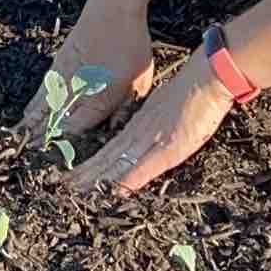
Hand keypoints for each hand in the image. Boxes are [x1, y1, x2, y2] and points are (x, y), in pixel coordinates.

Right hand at [18, 12, 155, 149]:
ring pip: (45, 106)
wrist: (113, 8)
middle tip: (31, 159)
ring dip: (33, 126)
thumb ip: (126, 108)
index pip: (78, 129)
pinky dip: (33, 104)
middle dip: (44, 141)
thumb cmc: (132, 45)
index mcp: (101, 98)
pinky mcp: (58, 63)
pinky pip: (42, 89)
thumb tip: (114, 128)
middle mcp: (79, 90)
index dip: (67, 146)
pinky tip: (27, 114)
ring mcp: (66, 76)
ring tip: (22, 143)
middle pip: (56, 121)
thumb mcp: (139, 81)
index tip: (59, 160)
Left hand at [71, 54, 234, 198]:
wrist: (207, 79)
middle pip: (107, 157)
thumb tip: (142, 136)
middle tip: (64, 185)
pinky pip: (142, 168)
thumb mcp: (162, 107)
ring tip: (75, 189)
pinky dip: (127, 181)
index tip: (76, 173)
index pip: (111, 148)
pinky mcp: (167, 149)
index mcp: (139, 124)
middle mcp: (140, 133)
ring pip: (117, 163)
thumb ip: (150, 122)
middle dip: (86, 173)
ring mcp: (151, 141)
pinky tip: (112, 191)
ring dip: (97, 179)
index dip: (93, 162)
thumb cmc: (191, 92)